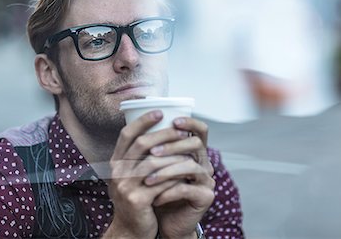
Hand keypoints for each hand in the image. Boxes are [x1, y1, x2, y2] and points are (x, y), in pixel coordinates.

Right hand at [104, 110, 189, 238]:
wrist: (130, 230)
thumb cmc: (136, 200)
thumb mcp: (129, 177)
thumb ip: (136, 159)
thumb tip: (155, 134)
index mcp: (115, 163)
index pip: (126, 134)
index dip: (142, 121)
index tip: (160, 112)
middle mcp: (117, 172)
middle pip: (141, 144)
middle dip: (163, 133)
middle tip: (180, 129)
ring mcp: (126, 186)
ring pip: (153, 162)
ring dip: (173, 153)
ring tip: (188, 148)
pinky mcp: (138, 200)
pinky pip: (161, 182)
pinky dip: (175, 174)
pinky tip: (187, 169)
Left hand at [148, 117, 214, 238]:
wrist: (162, 220)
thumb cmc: (156, 190)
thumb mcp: (152, 166)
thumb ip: (151, 148)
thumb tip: (135, 125)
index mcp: (193, 152)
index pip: (200, 130)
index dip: (190, 122)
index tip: (172, 120)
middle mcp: (203, 163)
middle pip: (196, 144)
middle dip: (172, 145)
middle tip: (152, 152)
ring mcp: (206, 180)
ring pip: (191, 166)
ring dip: (166, 170)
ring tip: (147, 179)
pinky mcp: (205, 197)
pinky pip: (187, 189)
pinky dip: (168, 191)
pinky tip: (154, 197)